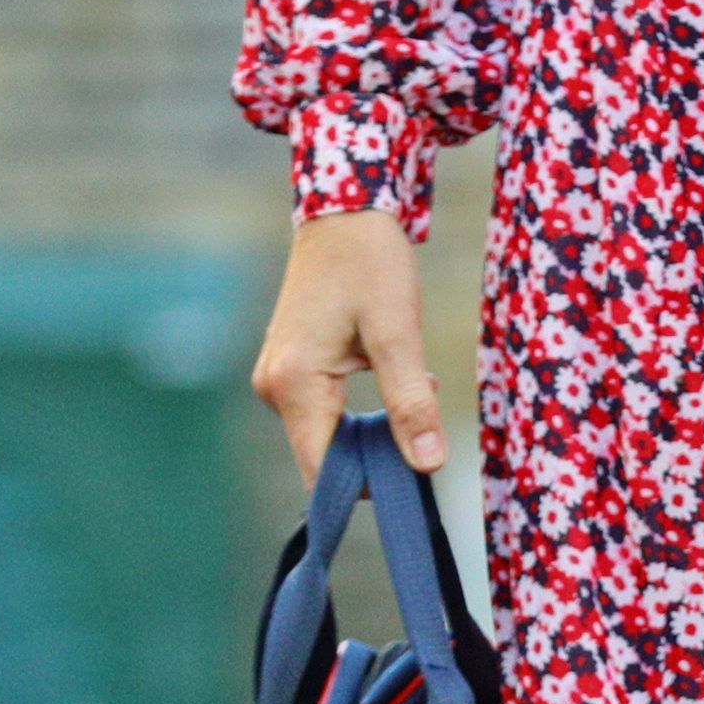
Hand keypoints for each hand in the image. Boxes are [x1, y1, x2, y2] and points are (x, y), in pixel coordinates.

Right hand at [252, 208, 442, 481]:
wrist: (345, 214)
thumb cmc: (371, 265)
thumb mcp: (399, 335)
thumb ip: (411, 403)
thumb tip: (427, 464)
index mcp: (293, 385)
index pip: (322, 469)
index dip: (364, 487)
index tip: (410, 488)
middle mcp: (273, 388)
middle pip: (326, 454)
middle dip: (378, 455)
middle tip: (430, 433)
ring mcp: (277, 377)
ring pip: (330, 430)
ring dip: (378, 426)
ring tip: (418, 389)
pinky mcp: (290, 366)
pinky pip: (327, 407)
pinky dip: (366, 406)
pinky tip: (399, 375)